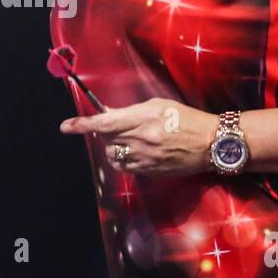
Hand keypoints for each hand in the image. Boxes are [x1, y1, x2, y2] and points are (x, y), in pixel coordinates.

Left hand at [60, 98, 218, 175]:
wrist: (211, 144)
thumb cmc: (187, 119)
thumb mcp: (159, 106)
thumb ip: (132, 111)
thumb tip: (109, 114)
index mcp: (144, 119)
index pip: (105, 122)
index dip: (83, 124)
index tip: (66, 126)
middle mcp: (142, 140)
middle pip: (106, 138)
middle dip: (104, 131)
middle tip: (115, 126)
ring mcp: (146, 159)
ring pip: (113, 154)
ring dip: (114, 146)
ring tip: (129, 139)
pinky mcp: (150, 172)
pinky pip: (125, 167)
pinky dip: (124, 158)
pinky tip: (136, 151)